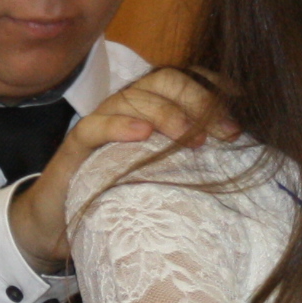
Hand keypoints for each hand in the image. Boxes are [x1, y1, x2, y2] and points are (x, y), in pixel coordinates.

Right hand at [8, 69, 234, 272]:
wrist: (59, 222)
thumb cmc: (117, 196)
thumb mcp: (160, 175)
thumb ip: (189, 159)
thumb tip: (242, 157)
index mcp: (147, 109)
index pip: (180, 79)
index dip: (210, 84)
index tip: (240, 100)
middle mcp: (124, 109)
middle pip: (162, 82)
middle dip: (197, 100)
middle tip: (224, 132)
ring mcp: (98, 124)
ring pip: (132, 98)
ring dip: (167, 113)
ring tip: (192, 138)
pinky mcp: (73, 147)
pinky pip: (94, 127)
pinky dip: (119, 126)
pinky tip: (142, 135)